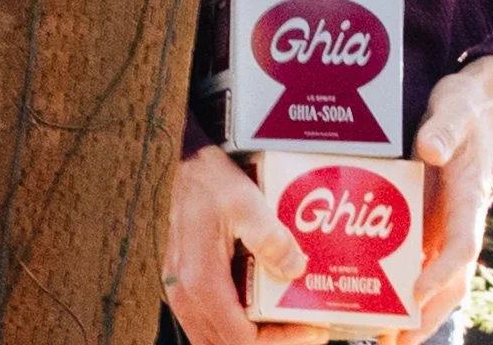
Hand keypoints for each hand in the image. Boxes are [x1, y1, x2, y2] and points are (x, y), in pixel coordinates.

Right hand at [163, 144, 328, 344]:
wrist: (187, 165)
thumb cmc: (211, 182)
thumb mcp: (246, 204)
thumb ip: (270, 238)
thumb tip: (296, 269)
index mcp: (202, 281)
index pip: (241, 338)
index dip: (279, 340)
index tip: (310, 329)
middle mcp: (186, 294)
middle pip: (227, 344)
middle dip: (269, 341)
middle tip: (303, 328)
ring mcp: (181, 290)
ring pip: (215, 336)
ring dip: (250, 334)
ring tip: (285, 319)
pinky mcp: (184, 283)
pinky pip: (209, 320)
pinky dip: (236, 322)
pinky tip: (260, 304)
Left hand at [383, 56, 492, 344]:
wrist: (474, 104)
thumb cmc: (463, 107)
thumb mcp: (453, 109)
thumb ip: (444, 130)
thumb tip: (431, 150)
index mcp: (471, 198)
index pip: (462, 245)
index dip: (441, 272)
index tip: (415, 293)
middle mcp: (461, 220)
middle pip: (453, 279)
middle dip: (429, 314)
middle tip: (398, 341)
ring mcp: (447, 224)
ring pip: (438, 278)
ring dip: (417, 311)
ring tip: (386, 338)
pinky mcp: (432, 220)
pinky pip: (422, 260)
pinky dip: (406, 287)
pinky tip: (380, 301)